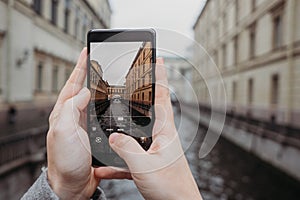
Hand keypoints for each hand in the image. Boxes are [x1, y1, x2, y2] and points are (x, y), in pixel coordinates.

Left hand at [47, 48, 130, 199]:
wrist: (74, 183)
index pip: (72, 83)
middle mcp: (73, 116)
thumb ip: (71, 110)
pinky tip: (114, 102)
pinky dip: (108, 104)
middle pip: (83, 88)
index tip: (87, 52)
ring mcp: (84, 124)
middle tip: (100, 60)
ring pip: (94, 99)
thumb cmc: (66, 162)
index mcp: (64, 113)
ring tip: (109, 76)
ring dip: (101, 86)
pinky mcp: (94, 133)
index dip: (80, 67)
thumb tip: (82, 92)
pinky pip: (102, 113)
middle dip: (90, 72)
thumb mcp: (64, 132)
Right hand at [98, 59, 201, 199]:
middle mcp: (161, 136)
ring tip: (114, 119)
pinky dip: (118, 160)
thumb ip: (127, 149)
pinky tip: (105, 167)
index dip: (160, 76)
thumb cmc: (170, 188)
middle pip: (149, 108)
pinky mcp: (149, 162)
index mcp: (165, 131)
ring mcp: (155, 149)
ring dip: (126, 126)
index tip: (158, 59)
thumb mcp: (145, 167)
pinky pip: (131, 156)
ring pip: (137, 132)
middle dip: (140, 93)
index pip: (162, 96)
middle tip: (133, 79)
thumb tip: (113, 136)